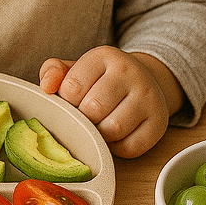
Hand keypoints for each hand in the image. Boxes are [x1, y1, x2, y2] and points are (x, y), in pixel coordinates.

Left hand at [39, 46, 183, 157]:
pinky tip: (114, 136)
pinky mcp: (159, 123)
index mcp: (105, 56)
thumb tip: (46, 87)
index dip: (66, 101)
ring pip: (113, 129)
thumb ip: (53, 71)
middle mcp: (130, 72)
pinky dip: (117, 148)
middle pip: (93, 109)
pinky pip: (130, 148)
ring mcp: (149, 97)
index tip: (73, 100)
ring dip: (99, 135)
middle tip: (84, 116)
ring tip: (98, 125)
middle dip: (82, 118)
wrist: (143, 80)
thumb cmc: (100, 79)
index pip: (72, 87)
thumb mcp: (75, 68)